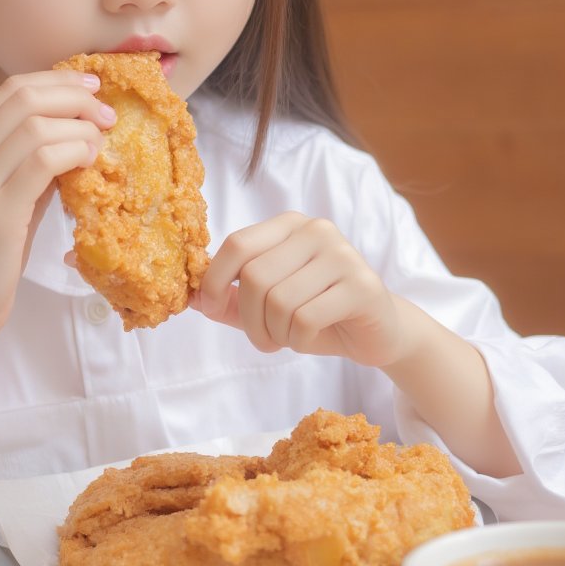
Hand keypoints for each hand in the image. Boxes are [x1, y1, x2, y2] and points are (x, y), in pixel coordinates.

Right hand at [0, 71, 114, 350]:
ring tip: (101, 146)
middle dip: (75, 98)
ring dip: (81, 129)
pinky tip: (88, 165)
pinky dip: (74, 153)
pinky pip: (42, 160)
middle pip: (26, 97)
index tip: (92, 88)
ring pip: (38, 125)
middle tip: (107, 115)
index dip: (57, 81)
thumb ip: (30, 163)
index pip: (11, 89)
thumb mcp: (5, 196)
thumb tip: (76, 135)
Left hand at [193, 212, 413, 369]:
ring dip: (276, 333)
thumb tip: (187, 298)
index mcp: (289, 226)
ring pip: (279, 301)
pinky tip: (311, 336)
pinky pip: (306, 318)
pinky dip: (299, 338)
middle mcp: (316, 230)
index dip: (214, 280)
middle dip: (250, 321)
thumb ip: (227, 300)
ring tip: (289, 337)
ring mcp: (342, 255)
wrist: (377, 332)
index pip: (236, 244)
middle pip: (255, 278)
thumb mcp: (264, 306)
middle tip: (263, 339)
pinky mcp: (362, 285)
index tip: (210, 307)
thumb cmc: (316, 314)